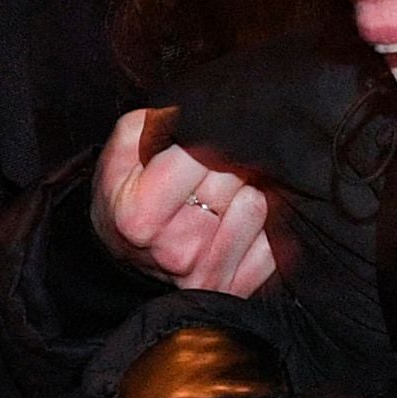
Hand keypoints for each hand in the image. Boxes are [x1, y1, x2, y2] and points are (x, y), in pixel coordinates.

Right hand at [95, 106, 279, 294]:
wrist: (124, 256)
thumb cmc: (127, 194)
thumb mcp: (123, 152)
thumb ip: (152, 122)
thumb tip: (194, 107)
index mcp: (139, 215)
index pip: (197, 155)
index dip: (205, 139)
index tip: (202, 141)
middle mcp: (173, 250)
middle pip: (230, 178)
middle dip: (228, 163)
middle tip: (215, 167)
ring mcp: (204, 274)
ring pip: (258, 207)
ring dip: (248, 192)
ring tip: (226, 195)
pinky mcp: (232, 290)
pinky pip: (273, 245)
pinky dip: (262, 230)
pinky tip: (238, 224)